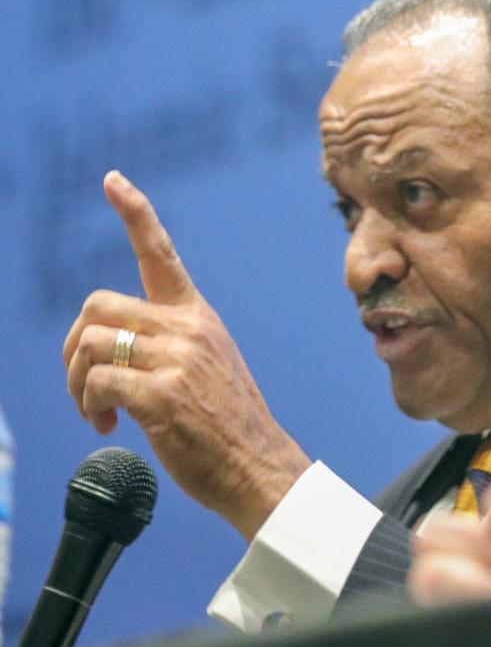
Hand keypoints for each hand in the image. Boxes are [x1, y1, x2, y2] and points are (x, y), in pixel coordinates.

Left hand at [62, 171, 310, 539]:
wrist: (259, 467)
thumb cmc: (227, 426)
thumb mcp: (207, 365)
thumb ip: (167, 345)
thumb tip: (110, 350)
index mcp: (198, 316)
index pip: (161, 252)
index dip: (134, 212)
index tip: (112, 179)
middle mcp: (188, 328)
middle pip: (98, 306)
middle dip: (75, 347)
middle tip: (85, 385)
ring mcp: (176, 359)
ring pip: (92, 343)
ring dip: (77, 382)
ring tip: (96, 411)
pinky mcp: (161, 395)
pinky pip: (99, 381)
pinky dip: (89, 405)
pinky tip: (106, 426)